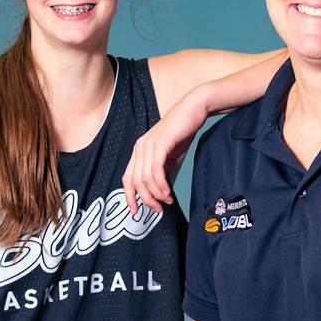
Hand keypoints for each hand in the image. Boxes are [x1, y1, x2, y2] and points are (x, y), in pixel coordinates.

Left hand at [123, 88, 208, 212]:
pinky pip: (156, 170)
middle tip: (158, 209)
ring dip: (157, 194)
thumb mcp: (168, 153)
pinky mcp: (161, 143)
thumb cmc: (182, 131)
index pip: (127, 178)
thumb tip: (160, 191)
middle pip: (135, 182)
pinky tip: (168, 192)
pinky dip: (162, 185)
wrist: (193, 109)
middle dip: (146, 200)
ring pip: (145, 178)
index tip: (137, 211)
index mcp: (139, 150)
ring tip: (167, 200)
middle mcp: (140, 147)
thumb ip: (160, 168)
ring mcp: (149, 144)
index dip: (130, 197)